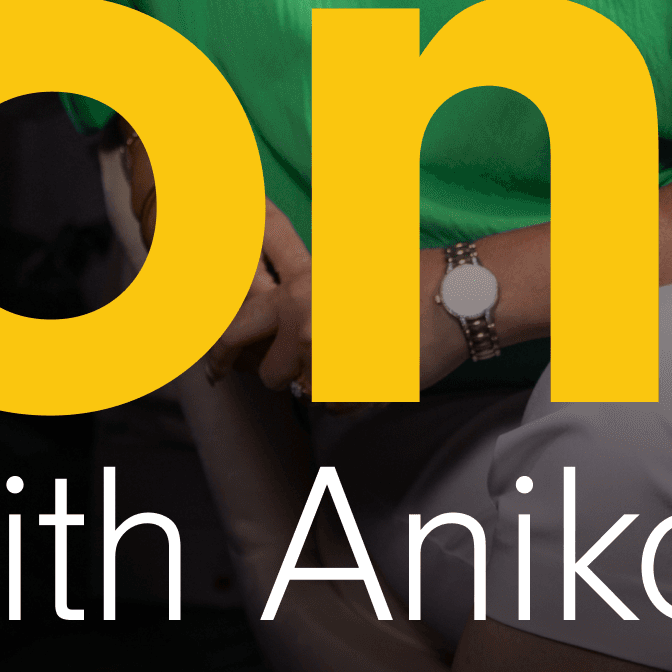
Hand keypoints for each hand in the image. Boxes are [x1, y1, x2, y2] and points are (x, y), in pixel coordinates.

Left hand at [235, 208, 464, 402]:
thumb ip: (299, 287)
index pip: (238, 329)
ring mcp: (334, 363)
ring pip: (309, 394)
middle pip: (270, 375)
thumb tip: (269, 299)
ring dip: (323, 385)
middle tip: (281, 378)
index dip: (221, 353)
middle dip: (277, 377)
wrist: (455, 295)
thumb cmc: (402, 274)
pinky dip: (352, 398)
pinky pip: (342, 407)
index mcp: (296, 293)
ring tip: (351, 358)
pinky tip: (371, 371)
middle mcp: (306, 329)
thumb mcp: (338, 264)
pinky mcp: (363, 389)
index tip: (216, 369)